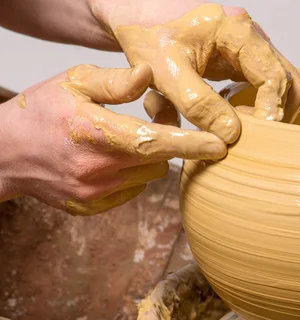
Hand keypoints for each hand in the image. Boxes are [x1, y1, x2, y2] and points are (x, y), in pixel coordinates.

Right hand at [0, 64, 225, 214]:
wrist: (5, 154)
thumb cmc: (41, 112)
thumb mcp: (74, 82)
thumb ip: (115, 81)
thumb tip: (149, 75)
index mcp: (96, 134)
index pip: (155, 141)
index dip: (191, 144)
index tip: (220, 146)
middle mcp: (99, 170)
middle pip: (160, 161)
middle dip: (166, 144)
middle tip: (151, 123)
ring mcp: (96, 193)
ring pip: (148, 177)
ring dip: (148, 160)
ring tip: (122, 141)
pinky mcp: (93, 207)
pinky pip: (132, 191)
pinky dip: (131, 175)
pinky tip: (109, 161)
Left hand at [90, 1, 299, 141]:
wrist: (132, 16)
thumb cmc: (144, 35)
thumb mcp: (165, 73)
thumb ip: (199, 105)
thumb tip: (232, 135)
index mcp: (236, 30)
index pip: (275, 77)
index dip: (270, 112)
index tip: (255, 138)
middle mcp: (251, 35)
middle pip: (290, 82)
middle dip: (276, 113)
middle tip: (250, 136)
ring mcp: (250, 46)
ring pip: (282, 85)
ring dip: (267, 110)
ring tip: (239, 126)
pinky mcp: (243, 58)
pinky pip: (265, 86)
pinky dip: (256, 105)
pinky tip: (230, 113)